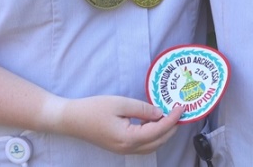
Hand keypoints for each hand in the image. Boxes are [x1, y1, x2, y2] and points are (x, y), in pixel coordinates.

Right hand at [45, 95, 183, 154]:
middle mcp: (128, 148)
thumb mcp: (120, 103)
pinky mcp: (119, 147)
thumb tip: (159, 113)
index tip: (182, 108)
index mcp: (129, 138)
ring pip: (151, 146)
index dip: (172, 119)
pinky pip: (142, 145)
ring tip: (170, 118)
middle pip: (158, 142)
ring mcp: (123, 150)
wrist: (70, 120)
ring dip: (163, 134)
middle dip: (171, 128)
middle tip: (180, 113)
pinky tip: (153, 123)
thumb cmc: (92, 109)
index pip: (159, 130)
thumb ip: (142, 108)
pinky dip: (152, 136)